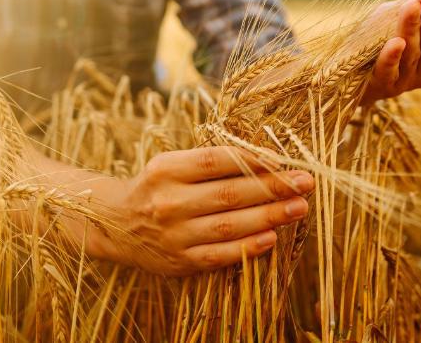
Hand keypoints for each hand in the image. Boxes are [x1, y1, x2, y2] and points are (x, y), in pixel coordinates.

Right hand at [89, 147, 312, 276]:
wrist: (116, 224)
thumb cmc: (157, 186)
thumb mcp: (173, 164)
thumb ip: (212, 161)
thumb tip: (268, 159)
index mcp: (167, 169)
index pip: (217, 160)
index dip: (254, 160)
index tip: (285, 160)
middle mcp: (169, 201)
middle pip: (229, 193)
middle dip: (273, 187)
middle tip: (305, 182)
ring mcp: (174, 234)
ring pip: (229, 225)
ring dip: (270, 216)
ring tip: (299, 208)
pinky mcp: (179, 261)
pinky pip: (219, 254)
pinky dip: (248, 247)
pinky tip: (273, 237)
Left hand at [361, 0, 420, 102]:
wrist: (351, 71)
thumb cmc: (383, 38)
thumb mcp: (405, 16)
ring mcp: (407, 80)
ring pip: (412, 53)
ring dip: (411, 29)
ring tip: (412, 6)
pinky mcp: (383, 86)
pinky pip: (389, 71)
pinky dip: (392, 57)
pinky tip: (395, 42)